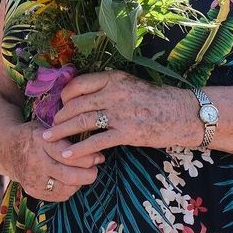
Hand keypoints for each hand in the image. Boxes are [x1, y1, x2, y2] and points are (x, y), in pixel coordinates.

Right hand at [11, 119, 104, 201]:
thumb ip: (69, 135)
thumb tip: (97, 149)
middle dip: (89, 174)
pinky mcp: (33, 190)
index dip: (90, 158)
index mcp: (41, 142)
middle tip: (94, 170)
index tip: (99, 156)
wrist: (6, 149)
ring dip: (80, 182)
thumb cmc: (34, 136)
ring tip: (82, 174)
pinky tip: (69, 180)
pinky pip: (60, 195)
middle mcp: (36, 162)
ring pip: (68, 188)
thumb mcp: (48, 128)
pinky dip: (69, 189)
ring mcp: (33, 179)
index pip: (71, 155)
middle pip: (71, 176)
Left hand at [43, 70, 198, 159]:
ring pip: (82, 121)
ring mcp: (121, 113)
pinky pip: (97, 141)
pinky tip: (67, 154)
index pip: (78, 84)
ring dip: (62, 131)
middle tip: (50, 125)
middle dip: (60, 116)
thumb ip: (108, 87)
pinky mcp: (127, 133)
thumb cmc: (156, 99)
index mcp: (114, 79)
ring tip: (49, 138)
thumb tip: (83, 93)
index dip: (64, 96)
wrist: (183, 113)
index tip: (60, 105)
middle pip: (76, 104)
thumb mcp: (130, 84)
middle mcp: (115, 93)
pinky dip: (79, 149)